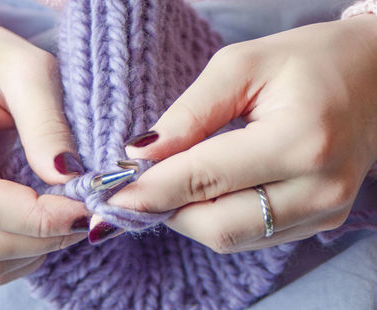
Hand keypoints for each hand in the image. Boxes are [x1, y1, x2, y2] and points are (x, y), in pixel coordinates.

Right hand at [0, 6, 88, 284]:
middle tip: (89, 211)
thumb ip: (47, 123)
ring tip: (69, 213)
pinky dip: (25, 253)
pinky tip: (46, 223)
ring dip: (39, 248)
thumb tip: (68, 179)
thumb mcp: (29, 70)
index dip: (41, 217)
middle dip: (47, 237)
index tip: (88, 206)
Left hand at [99, 15, 376, 251]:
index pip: (206, 179)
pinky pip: (250, 236)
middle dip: (164, 210)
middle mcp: (317, 188)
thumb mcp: (241, 66)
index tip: (111, 196)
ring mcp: (324, 212)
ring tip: (166, 186)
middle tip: (132, 190)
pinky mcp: (321, 221)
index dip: (151, 190)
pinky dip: (214, 219)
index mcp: (300, 140)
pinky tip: (201, 193)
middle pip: (216, 224)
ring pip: (229, 237)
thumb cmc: (308, 61)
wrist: (375, 77)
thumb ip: (189, 114)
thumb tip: (141, 154)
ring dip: (186, 216)